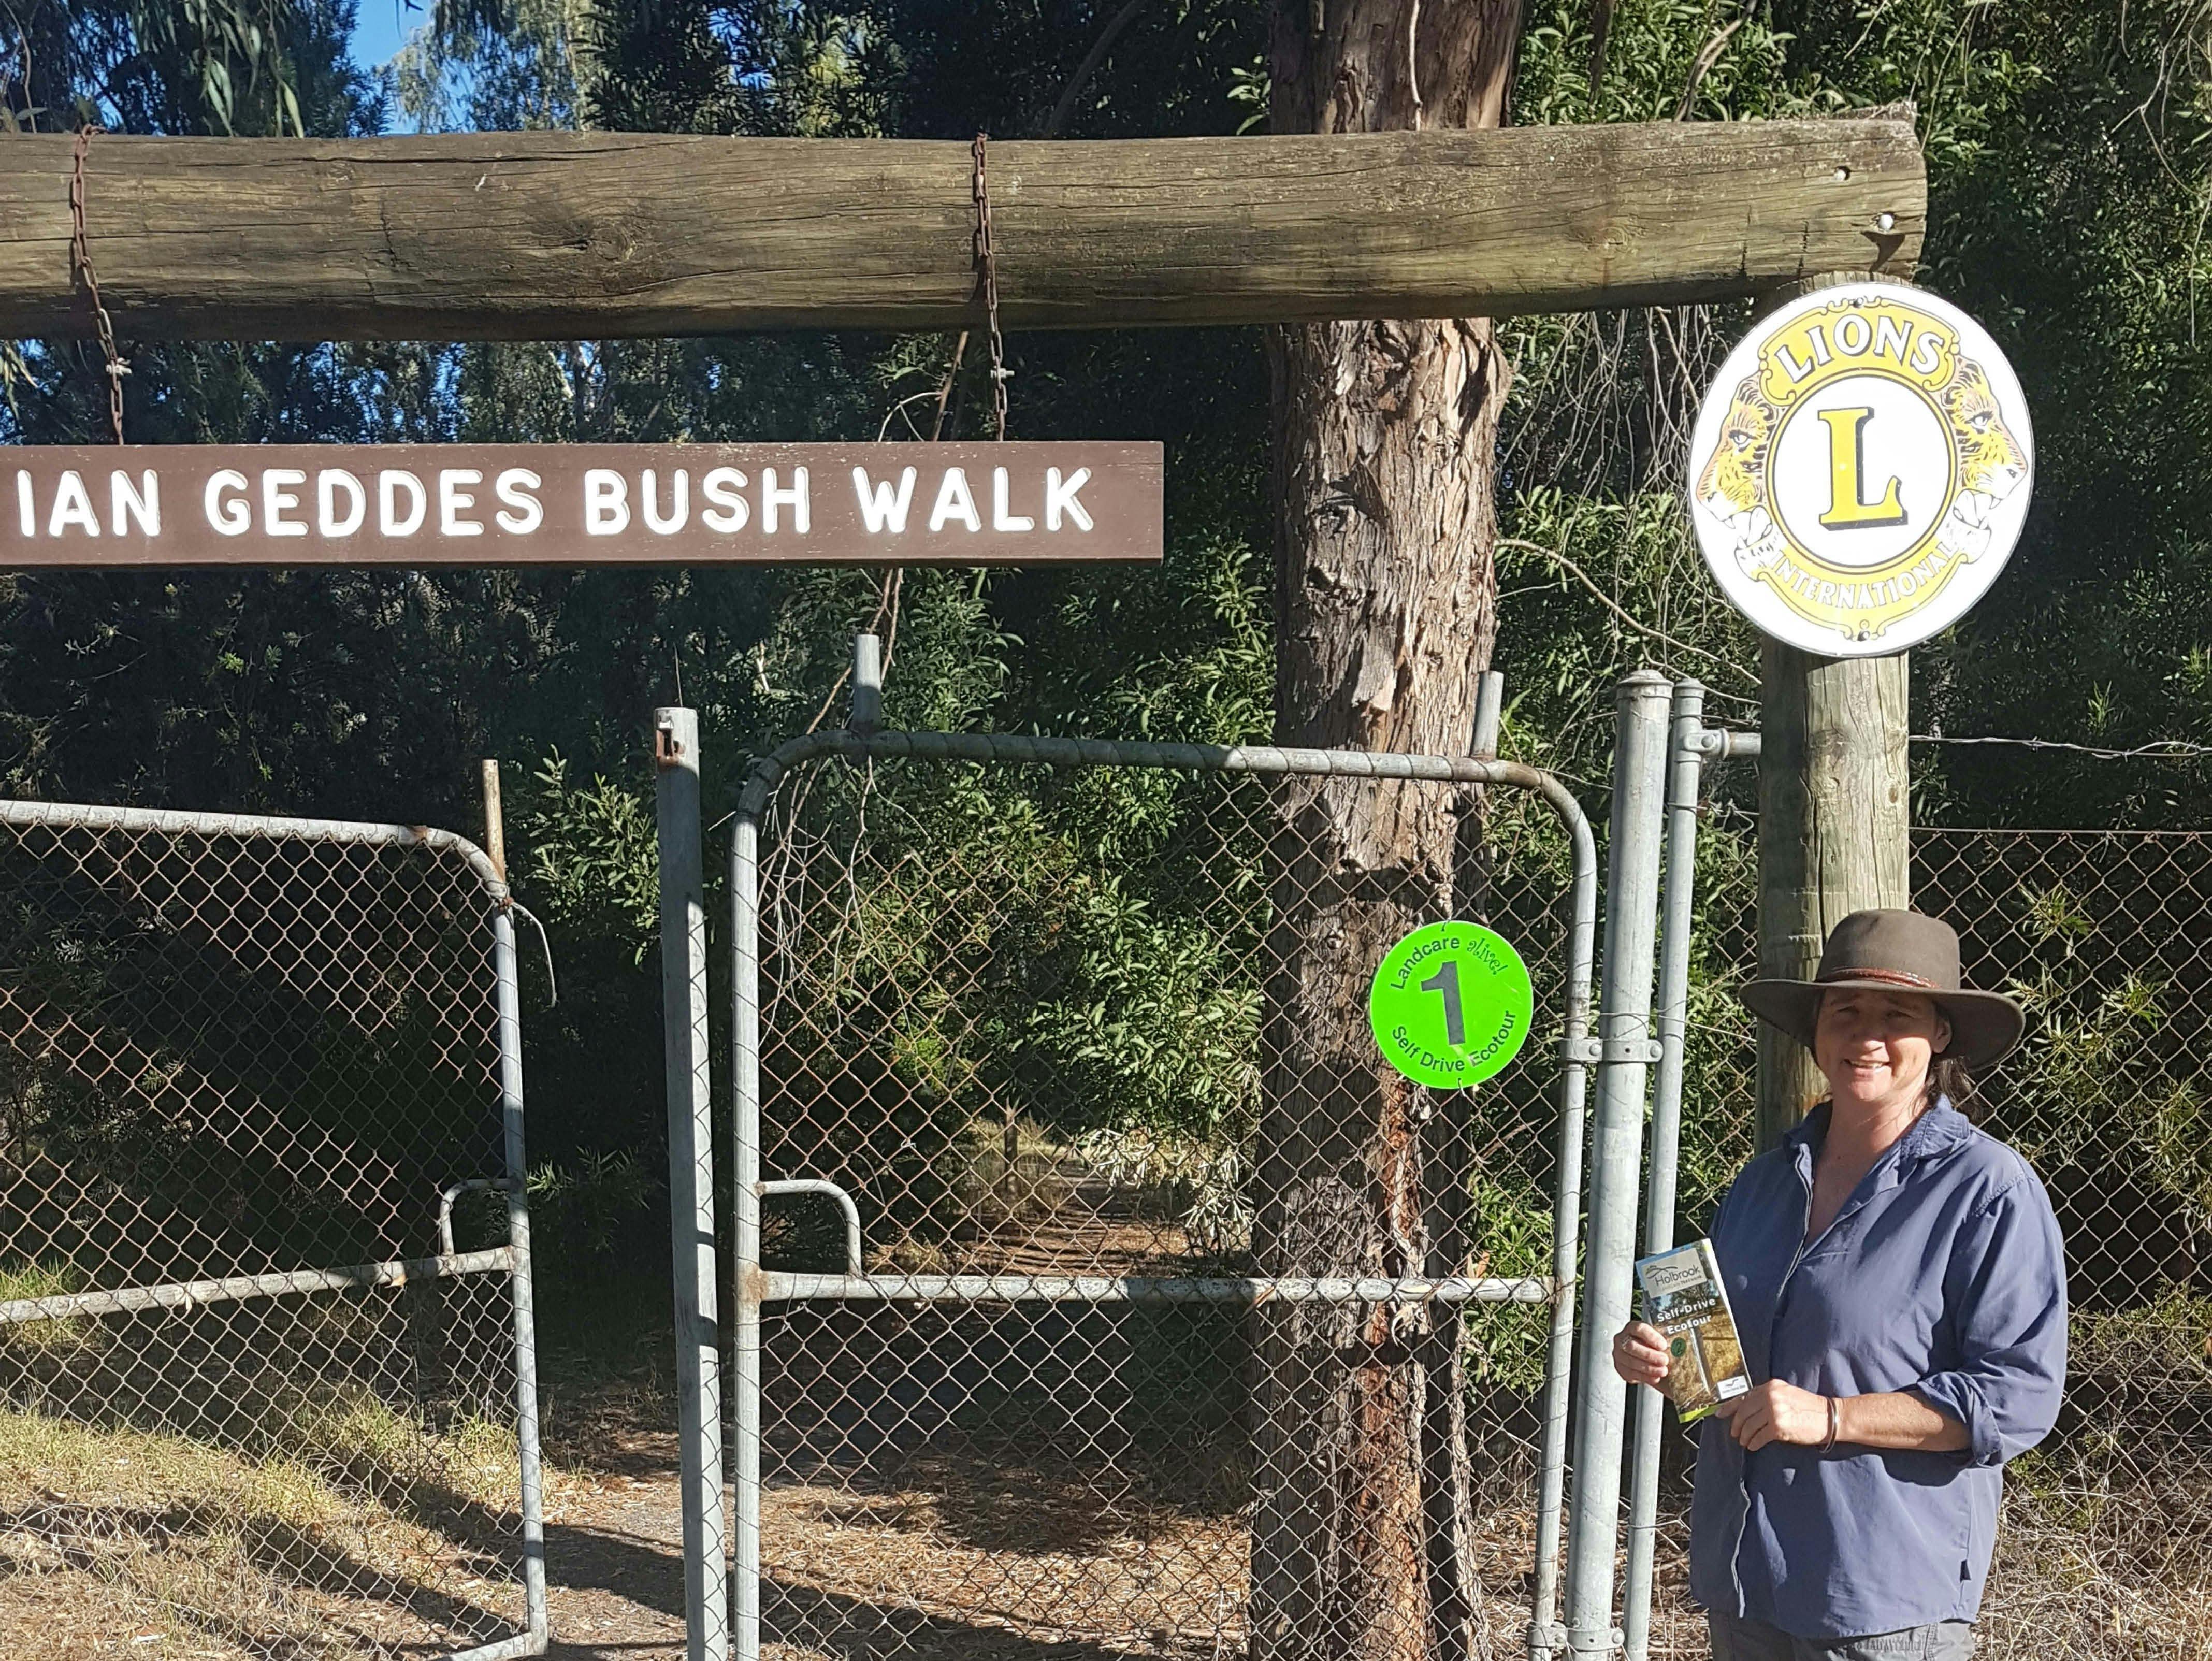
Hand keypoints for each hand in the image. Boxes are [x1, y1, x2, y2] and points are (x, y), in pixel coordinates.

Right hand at [1612, 1321, 1670, 1386]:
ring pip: (1631, 1361)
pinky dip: (1644, 1377)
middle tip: (1664, 1360)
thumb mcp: (1661, 1339)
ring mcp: (1619, 1354)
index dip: (1651, 1337)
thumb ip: (1668, 1340)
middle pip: (1632, 1346)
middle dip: (1649, 1355)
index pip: (1638, 1329)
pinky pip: (1630, 1373)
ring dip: (1648, 1368)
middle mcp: (1622, 1339)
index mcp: (1632, 1328)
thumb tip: (1682, 1343)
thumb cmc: (1656, 1347)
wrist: (1649, 1359)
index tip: (1664, 1345)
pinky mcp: (1621, 1368)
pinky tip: (1655, 1378)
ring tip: (1663, 1371)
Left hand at [1715, 1380, 1831, 1450]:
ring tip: (1744, 1441)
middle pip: (1743, 1412)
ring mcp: (1774, 1411)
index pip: (1744, 1397)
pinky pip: (1759, 1437)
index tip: (1719, 1414)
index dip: (1729, 1407)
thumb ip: (1767, 1397)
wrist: (1829, 1417)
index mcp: (1771, 1387)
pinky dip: (1754, 1443)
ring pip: (1749, 1426)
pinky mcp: (1778, 1427)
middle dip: (1736, 1424)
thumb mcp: (1786, 1394)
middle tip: (1735, 1433)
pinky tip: (1754, 1446)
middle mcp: (1770, 1396)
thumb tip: (1747, 1408)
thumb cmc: (1809, 1407)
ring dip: (1744, 1436)